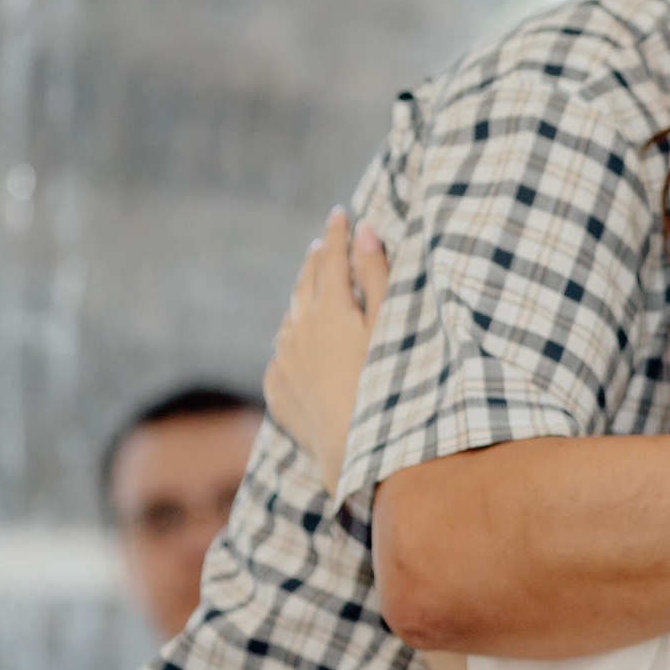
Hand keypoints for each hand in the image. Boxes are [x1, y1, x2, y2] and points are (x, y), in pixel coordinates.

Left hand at [264, 207, 389, 489]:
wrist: (359, 457)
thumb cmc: (389, 390)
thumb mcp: (391, 329)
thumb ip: (376, 278)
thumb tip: (364, 230)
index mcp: (329, 313)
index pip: (332, 260)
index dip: (337, 234)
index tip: (341, 212)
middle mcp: (299, 334)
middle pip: (305, 285)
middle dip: (315, 260)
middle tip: (322, 243)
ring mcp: (284, 365)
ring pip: (288, 319)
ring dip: (300, 297)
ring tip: (308, 285)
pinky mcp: (278, 394)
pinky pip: (280, 355)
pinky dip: (289, 338)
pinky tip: (294, 340)